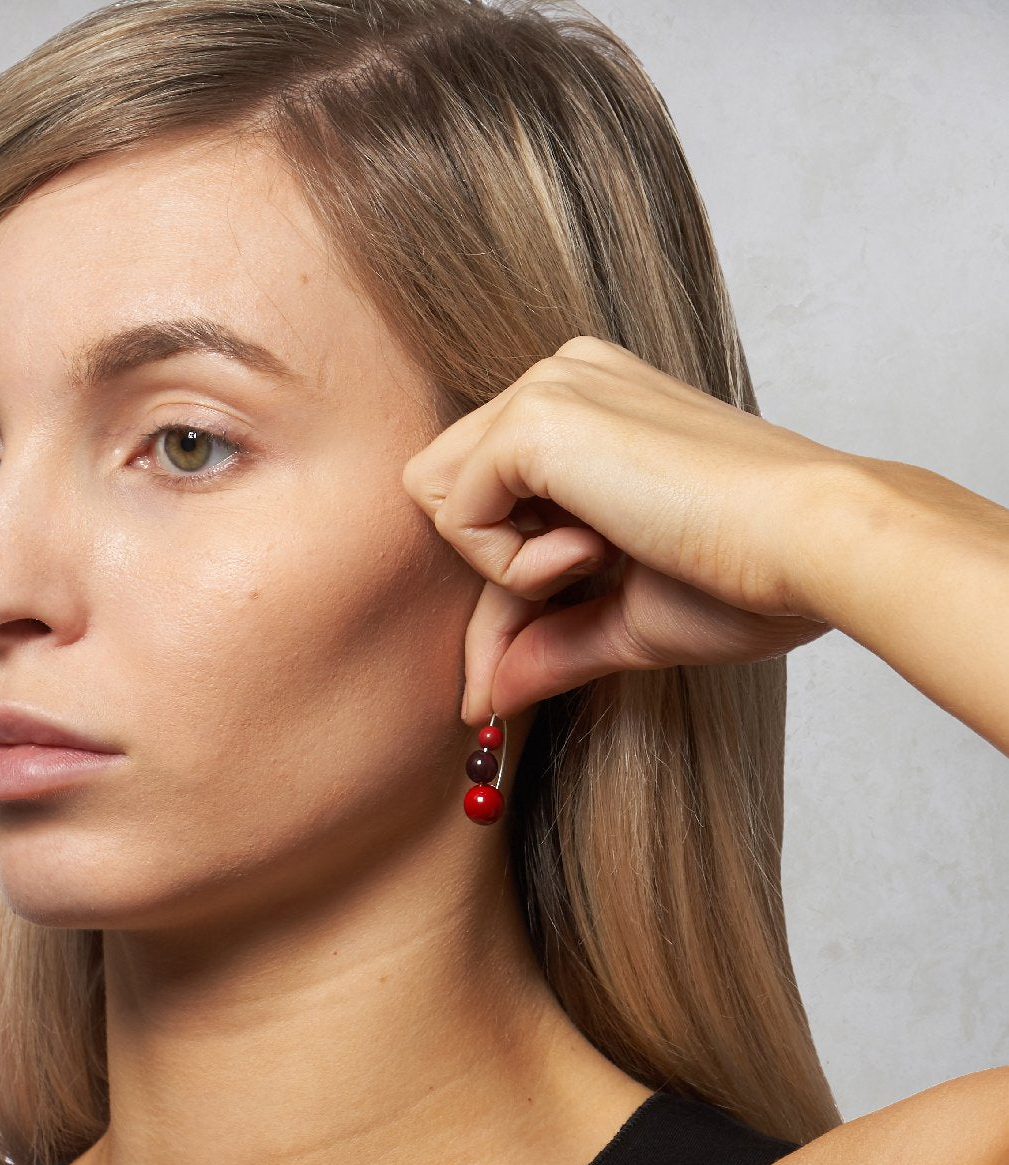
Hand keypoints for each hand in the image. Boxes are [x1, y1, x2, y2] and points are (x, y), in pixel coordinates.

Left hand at [401, 335, 845, 723]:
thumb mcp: (629, 618)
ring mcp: (551, 387)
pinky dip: (507, 561)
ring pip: (439, 494)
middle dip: (491, 578)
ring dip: (503, 561)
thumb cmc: (750, 577)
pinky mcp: (539, 416)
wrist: (812, 545)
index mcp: (594, 409)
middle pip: (451, 492)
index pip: (497, 504)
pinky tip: (596, 553)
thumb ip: (550, 642)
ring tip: (601, 562)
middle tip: (574, 600)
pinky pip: (454, 508)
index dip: (500, 599)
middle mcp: (565, 380)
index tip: (504, 676)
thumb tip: (486, 697)